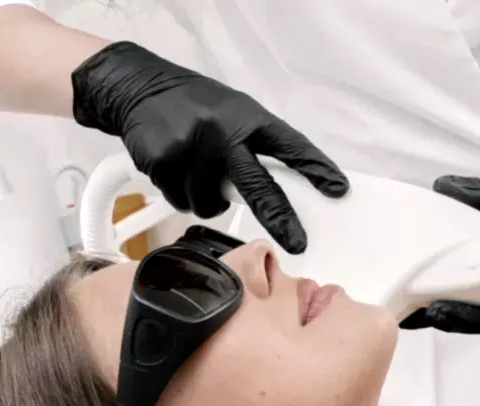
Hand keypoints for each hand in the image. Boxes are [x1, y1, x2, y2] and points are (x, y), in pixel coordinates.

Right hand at [71, 42, 348, 253]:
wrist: (142, 89)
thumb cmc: (193, 105)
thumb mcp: (232, 113)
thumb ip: (253, 145)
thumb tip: (280, 187)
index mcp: (248, 119)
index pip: (290, 146)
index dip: (315, 169)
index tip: (337, 190)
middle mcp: (223, 133)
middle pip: (258, 186)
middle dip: (281, 219)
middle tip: (297, 242)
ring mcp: (193, 149)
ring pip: (209, 204)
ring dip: (205, 198)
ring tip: (196, 169)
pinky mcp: (165, 162)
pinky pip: (181, 201)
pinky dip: (180, 193)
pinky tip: (176, 168)